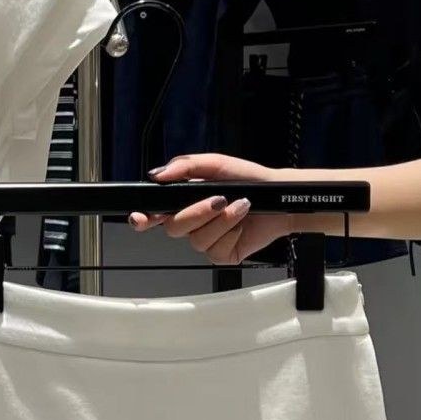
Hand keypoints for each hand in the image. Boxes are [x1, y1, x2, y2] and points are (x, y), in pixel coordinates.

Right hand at [128, 154, 290, 264]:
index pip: (153, 214)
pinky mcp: (222, 255)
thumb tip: (158, 174)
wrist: (279, 195)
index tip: (141, 218)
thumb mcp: (216, 164)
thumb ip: (186, 166)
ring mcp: (206, 241)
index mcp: (183, 202)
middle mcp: (191, 224)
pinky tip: (241, 224)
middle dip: (196, 213)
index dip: (143, 219)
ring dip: (221, 222)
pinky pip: (215, 252)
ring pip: (196, 241)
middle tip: (218, 200)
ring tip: (240, 207)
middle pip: (174, 228)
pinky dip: (230, 235)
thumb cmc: (249, 179)